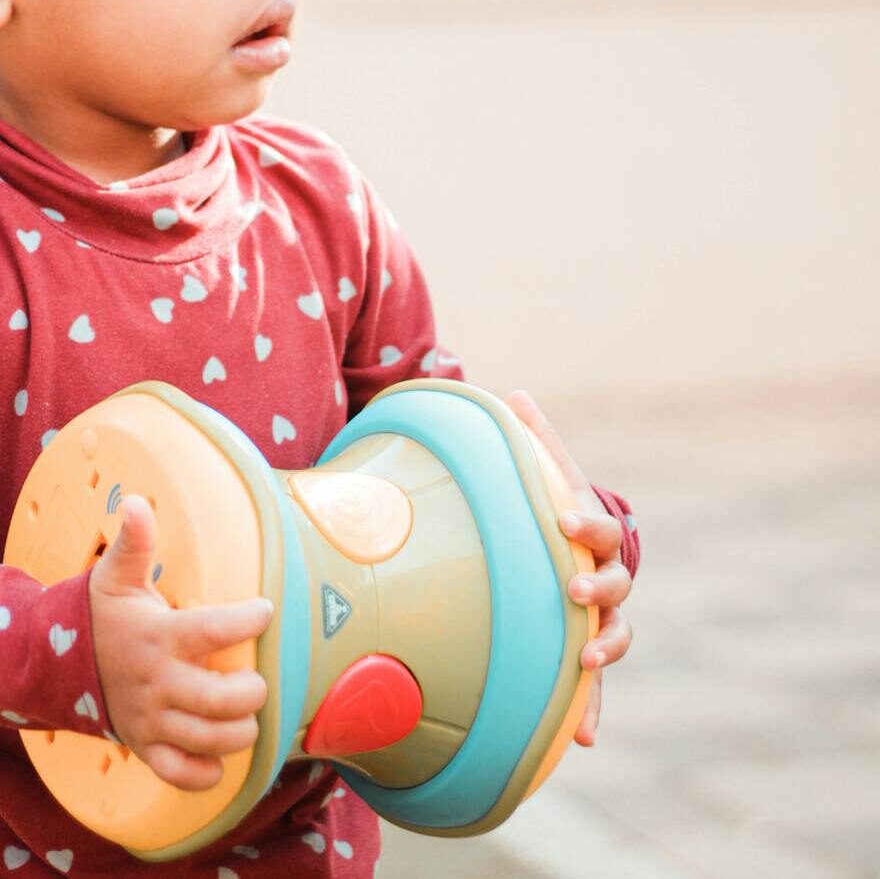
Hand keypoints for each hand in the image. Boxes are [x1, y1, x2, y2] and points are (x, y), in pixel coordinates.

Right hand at [89, 494, 272, 791]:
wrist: (53, 665)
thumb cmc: (99, 616)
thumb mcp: (114, 575)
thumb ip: (134, 542)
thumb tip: (137, 502)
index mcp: (158, 636)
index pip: (213, 629)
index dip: (248, 619)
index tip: (264, 609)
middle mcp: (158, 682)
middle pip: (217, 700)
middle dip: (251, 694)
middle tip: (259, 680)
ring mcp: (150, 719)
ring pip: (206, 739)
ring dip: (238, 733)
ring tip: (248, 714)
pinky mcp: (144, 746)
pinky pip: (179, 773)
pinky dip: (206, 774)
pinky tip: (220, 756)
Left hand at [507, 391, 633, 747]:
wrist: (577, 549)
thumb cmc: (553, 506)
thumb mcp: (546, 472)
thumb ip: (534, 438)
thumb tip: (516, 393)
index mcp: (593, 534)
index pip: (599, 528)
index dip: (585, 524)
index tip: (564, 520)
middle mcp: (607, 577)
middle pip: (616, 584)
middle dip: (598, 586)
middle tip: (572, 589)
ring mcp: (602, 616)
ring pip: (615, 634)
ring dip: (603, 647)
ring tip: (585, 658)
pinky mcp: (588, 653)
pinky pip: (595, 688)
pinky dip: (592, 712)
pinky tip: (584, 740)